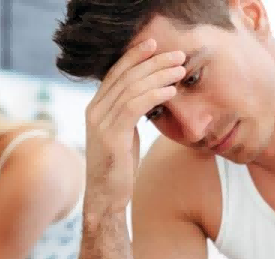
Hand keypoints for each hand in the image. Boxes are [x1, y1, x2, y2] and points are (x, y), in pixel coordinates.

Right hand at [83, 39, 185, 212]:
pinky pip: (134, 107)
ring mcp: (100, 122)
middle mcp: (94, 110)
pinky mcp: (111, 136)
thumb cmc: (119, 168)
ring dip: (158, 76)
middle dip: (152, 62)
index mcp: (96, 107)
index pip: (116, 73)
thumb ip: (129, 114)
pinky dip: (154, 95)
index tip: (156, 45)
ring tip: (180, 70)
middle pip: (125, 76)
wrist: (106, 197)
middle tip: (176, 54)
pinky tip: (171, 91)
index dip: (135, 56)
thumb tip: (149, 97)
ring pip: (131, 88)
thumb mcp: (124, 134)